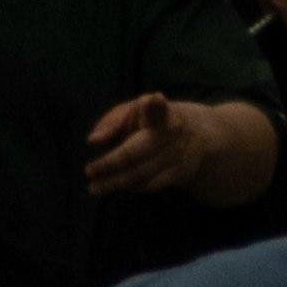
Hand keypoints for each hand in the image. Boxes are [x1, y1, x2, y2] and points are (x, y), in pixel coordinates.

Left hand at [86, 96, 222, 197]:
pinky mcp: (181, 174)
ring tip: (95, 187)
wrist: (198, 136)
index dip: (157, 103)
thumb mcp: (136, 110)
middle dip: (110, 164)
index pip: (159, 106)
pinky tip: (116, 186)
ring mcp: (177, 155)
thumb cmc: (154, 119)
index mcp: (159, 111)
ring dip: (116, 183)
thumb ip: (113, 121)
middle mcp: (170, 132)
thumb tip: (92, 140)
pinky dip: (131, 187)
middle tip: (88, 172)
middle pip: (136, 151)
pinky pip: (151, 185)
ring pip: (142, 174)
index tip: (156, 99)